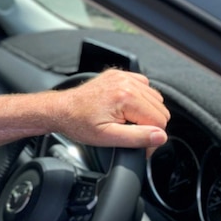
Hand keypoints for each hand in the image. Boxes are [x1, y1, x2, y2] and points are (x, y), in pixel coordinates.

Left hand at [54, 69, 168, 148]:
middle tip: (130, 133)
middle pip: (160, 109)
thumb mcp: (107, 137)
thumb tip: (160, 136)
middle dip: (149, 124)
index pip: (159, 120)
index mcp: (126, 97)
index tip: (140, 145)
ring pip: (155, 98)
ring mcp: (123, 76)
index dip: (151, 137)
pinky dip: (140, 99)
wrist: (60, 110)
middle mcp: (127, 82)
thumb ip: (136, 137)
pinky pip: (144, 87)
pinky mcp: (119, 75)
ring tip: (126, 121)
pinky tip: (126, 109)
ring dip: (145, 112)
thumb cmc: (78, 123)